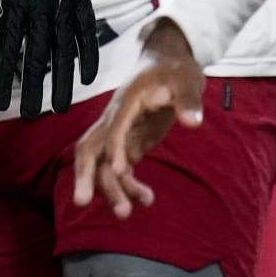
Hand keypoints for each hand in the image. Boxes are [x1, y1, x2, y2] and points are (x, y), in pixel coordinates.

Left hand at [0, 0, 98, 118]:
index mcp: (16, 4)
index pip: (8, 51)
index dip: (4, 79)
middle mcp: (42, 9)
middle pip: (38, 58)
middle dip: (34, 90)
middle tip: (31, 117)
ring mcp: (64, 4)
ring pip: (63, 51)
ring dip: (61, 81)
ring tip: (57, 106)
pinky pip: (86, 31)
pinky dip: (87, 53)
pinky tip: (87, 76)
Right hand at [72, 20, 204, 217]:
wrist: (167, 63)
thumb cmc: (176, 70)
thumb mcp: (188, 80)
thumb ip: (189, 101)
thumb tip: (193, 122)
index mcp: (127, 100)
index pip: (114, 125)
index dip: (113, 147)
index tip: (118, 171)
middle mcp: (115, 118)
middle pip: (90, 147)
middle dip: (85, 174)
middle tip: (82, 202)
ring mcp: (120, 132)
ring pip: (101, 163)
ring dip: (108, 188)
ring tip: (126, 213)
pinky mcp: (129, 142)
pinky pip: (119, 168)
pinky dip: (127, 185)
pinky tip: (147, 199)